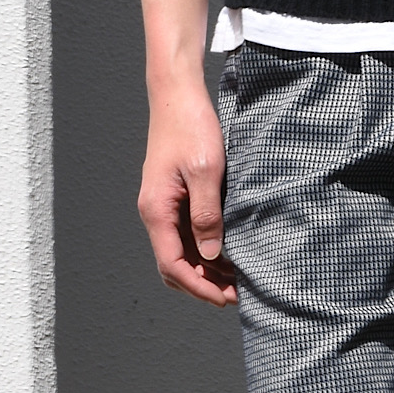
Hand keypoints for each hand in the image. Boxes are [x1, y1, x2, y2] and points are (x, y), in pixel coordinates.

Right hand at [138, 78, 236, 306]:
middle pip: (174, 267)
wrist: (177, 93)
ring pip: (182, 255)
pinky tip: (229, 258)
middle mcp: (156, 213)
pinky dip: (207, 254)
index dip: (198, 286)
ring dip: (206, 272)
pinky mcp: (176, 201)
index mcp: (157, 210)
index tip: (223, 299)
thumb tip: (210, 255)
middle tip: (235, 296)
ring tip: (237, 283)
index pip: (172, 265)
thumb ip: (207, 215)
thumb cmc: (190, 125)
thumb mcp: (206, 171)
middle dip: (202, 285)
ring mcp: (165, 208)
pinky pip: (188, 238)